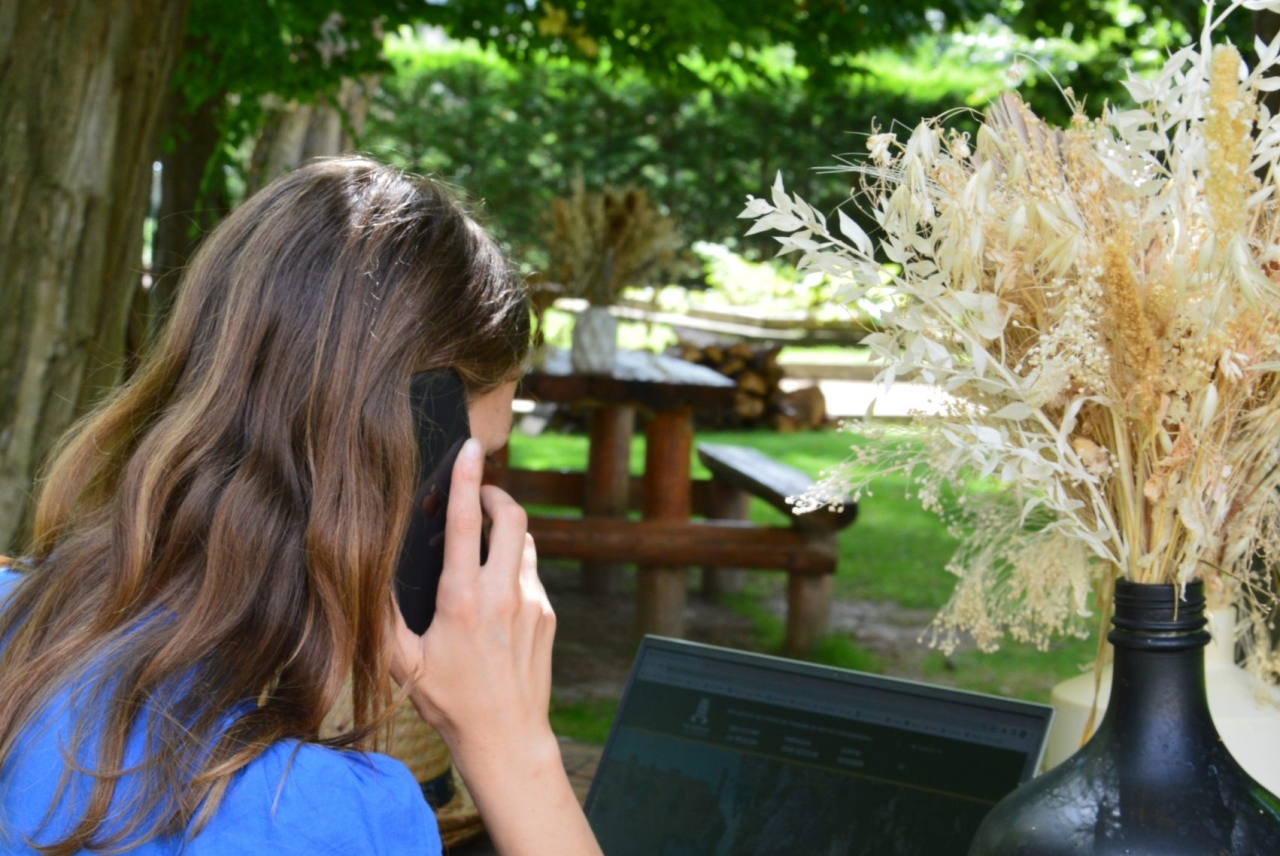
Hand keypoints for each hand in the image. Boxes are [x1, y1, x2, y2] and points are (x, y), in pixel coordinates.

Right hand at [389, 439, 600, 855]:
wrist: (506, 738)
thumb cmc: (451, 703)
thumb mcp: (404, 663)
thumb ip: (380, 619)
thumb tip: (358, 579)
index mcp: (462, 599)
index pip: (467, 522)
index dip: (466, 479)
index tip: (469, 448)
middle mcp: (502, 593)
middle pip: (512, 518)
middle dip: (496, 495)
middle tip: (480, 493)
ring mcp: (532, 602)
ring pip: (526, 543)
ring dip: (508, 531)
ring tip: (486, 539)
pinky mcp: (548, 614)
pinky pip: (532, 573)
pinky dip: (515, 566)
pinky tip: (497, 588)